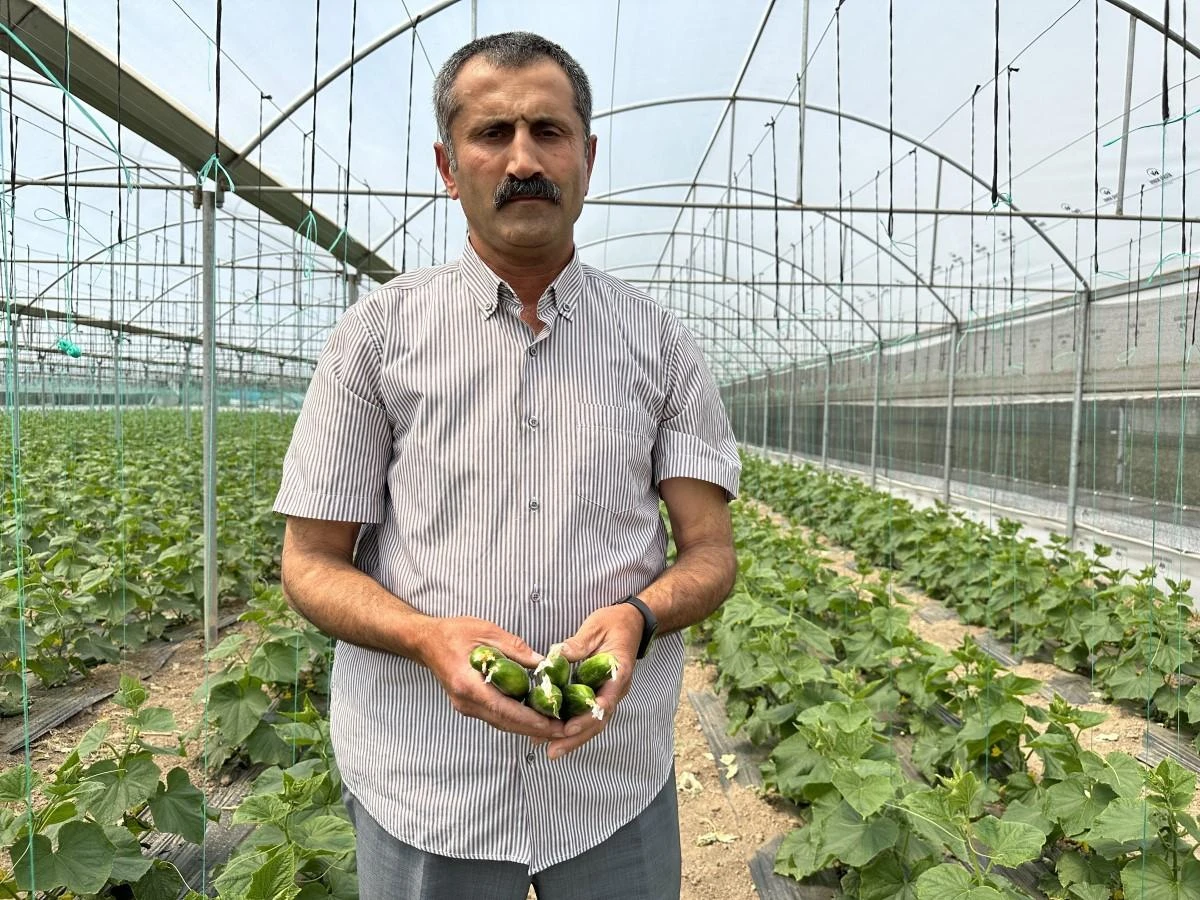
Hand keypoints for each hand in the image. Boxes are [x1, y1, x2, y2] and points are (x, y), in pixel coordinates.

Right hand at [416, 615, 566, 741]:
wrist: (426, 642)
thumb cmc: (454, 633)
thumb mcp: (487, 632)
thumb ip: (515, 648)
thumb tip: (541, 663)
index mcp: (468, 684)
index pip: (503, 709)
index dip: (529, 719)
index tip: (552, 724)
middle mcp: (466, 702)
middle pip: (504, 722)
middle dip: (535, 729)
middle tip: (563, 730)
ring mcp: (466, 707)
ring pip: (500, 723)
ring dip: (527, 727)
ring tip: (554, 727)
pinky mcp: (469, 706)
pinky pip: (495, 717)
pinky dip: (515, 719)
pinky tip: (534, 717)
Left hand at [547, 603, 642, 759]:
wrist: (631, 623)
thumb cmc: (615, 623)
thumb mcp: (596, 627)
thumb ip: (579, 643)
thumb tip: (557, 654)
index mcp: (618, 673)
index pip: (606, 700)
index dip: (587, 716)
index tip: (569, 727)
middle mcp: (615, 689)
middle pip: (598, 721)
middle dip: (576, 738)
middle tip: (553, 751)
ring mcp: (608, 694)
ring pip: (593, 723)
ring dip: (573, 738)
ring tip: (550, 750)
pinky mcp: (599, 694)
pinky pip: (587, 715)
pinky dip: (572, 727)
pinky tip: (552, 734)